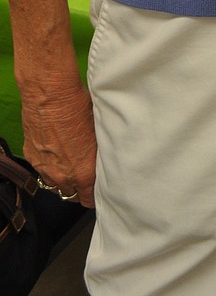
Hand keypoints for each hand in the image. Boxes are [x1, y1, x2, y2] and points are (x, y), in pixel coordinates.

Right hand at [21, 78, 96, 206]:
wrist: (51, 95)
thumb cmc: (79, 108)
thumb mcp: (99, 132)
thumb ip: (98, 153)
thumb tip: (105, 157)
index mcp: (83, 172)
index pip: (88, 200)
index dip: (94, 195)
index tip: (98, 188)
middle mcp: (62, 175)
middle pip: (71, 194)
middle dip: (79, 187)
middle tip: (85, 175)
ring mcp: (44, 168)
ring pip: (54, 184)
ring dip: (63, 178)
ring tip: (70, 163)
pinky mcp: (32, 156)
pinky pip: (42, 169)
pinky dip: (49, 165)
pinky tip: (56, 151)